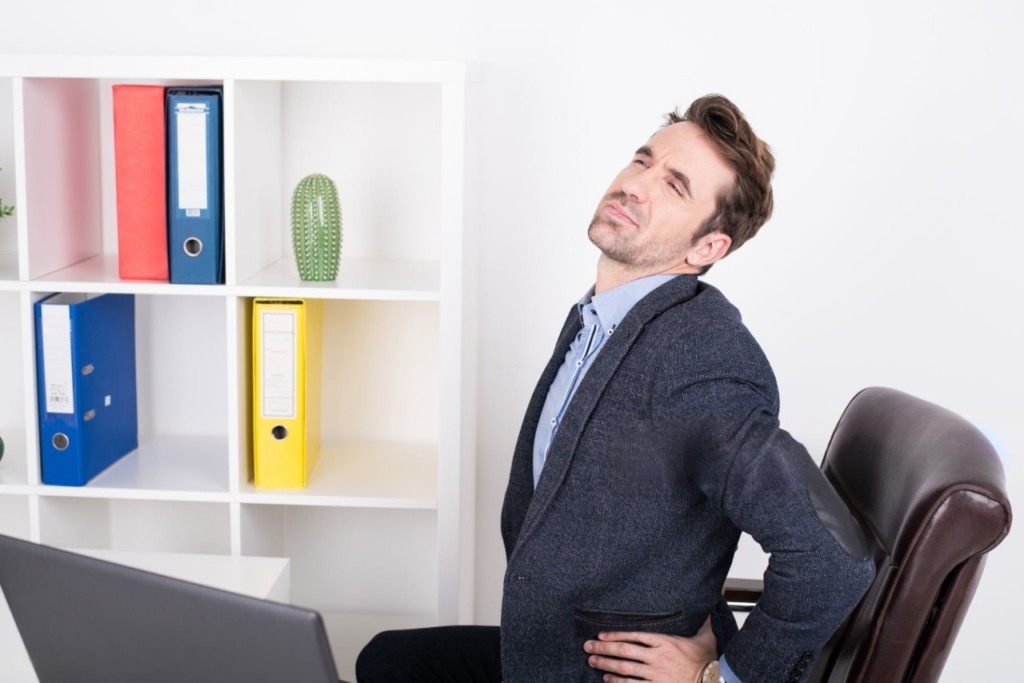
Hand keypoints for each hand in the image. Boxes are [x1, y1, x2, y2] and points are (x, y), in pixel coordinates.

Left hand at [584, 615, 716, 682]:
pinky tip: (606, 679)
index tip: (600, 635)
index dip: (615, 635)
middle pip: (624, 651)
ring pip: (624, 668)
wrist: (713, 682)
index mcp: (666, 642)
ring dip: (605, 664)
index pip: (634, 636)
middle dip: (603, 649)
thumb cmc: (707, 661)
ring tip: (592, 661)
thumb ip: (702, 621)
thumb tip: (706, 606)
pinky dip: (616, 682)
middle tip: (587, 647)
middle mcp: (658, 657)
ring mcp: (656, 675)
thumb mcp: (706, 637)